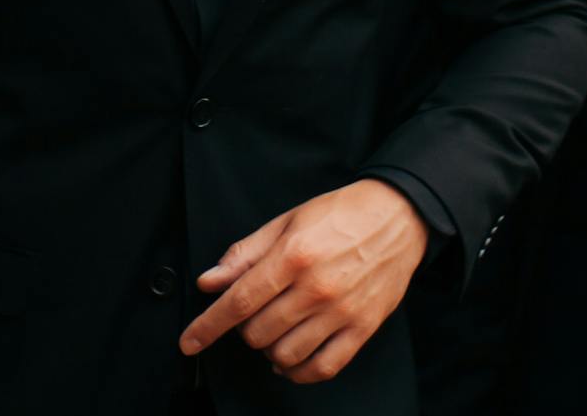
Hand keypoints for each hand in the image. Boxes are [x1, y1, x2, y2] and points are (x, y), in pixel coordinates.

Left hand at [179, 178, 426, 384]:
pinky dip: (299, 372)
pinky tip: (291, 360)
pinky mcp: (363, 328)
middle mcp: (317, 288)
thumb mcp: (286, 222)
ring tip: (276, 330)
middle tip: (256, 310)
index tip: (188, 342)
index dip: (208, 326)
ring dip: (270, 349)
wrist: (398, 217)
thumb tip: (209, 282)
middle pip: (258, 332)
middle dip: (245, 328)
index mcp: (293, 256)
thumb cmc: (338, 215)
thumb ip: (245, 255)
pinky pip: (323, 368)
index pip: (239, 301)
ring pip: (285, 354)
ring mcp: (342, 311)